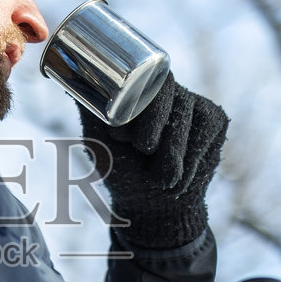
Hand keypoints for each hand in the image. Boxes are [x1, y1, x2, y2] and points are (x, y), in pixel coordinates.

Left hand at [80, 73, 227, 248]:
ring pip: (185, 114)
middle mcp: (168, 90)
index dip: (135, 107)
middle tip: (143, 152)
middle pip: (166, 88)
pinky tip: (181, 173)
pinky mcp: (215, 119)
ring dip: (171, 152)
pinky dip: (190, 158)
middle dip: (153, 125)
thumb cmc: (122, 171)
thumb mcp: (97, 139)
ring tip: (161, 173)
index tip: (120, 137)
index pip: (142, 77)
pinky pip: (204, 131)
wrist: (154, 207)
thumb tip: (66, 74)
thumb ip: (88, 108)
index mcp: (140, 91)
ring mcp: (194, 103)